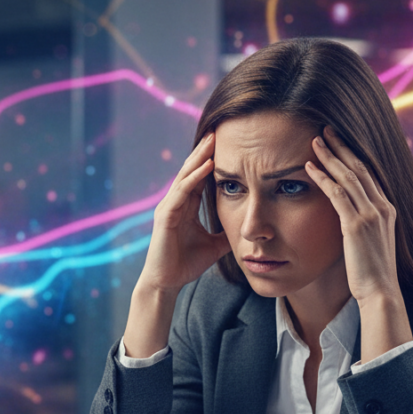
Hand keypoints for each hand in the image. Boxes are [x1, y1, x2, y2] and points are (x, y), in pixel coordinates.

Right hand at [137, 132, 230, 294]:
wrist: (166, 283)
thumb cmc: (185, 264)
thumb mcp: (214, 245)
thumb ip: (227, 233)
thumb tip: (247, 229)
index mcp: (185, 207)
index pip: (199, 177)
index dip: (211, 160)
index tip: (226, 144)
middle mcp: (175, 202)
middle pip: (191, 170)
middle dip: (204, 151)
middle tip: (219, 130)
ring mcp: (168, 207)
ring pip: (185, 176)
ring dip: (200, 157)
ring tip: (213, 141)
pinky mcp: (165, 216)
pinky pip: (181, 192)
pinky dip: (194, 178)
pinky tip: (207, 166)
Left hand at [304, 127, 399, 306]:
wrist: (380, 292)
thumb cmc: (371, 272)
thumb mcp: (371, 242)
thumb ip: (363, 224)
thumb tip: (348, 217)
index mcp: (387, 209)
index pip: (369, 174)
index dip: (353, 155)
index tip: (339, 141)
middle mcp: (382, 207)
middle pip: (360, 168)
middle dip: (342, 147)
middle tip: (326, 130)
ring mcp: (371, 215)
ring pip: (349, 176)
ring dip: (330, 157)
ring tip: (315, 141)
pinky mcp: (356, 225)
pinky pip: (338, 195)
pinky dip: (323, 178)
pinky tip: (309, 168)